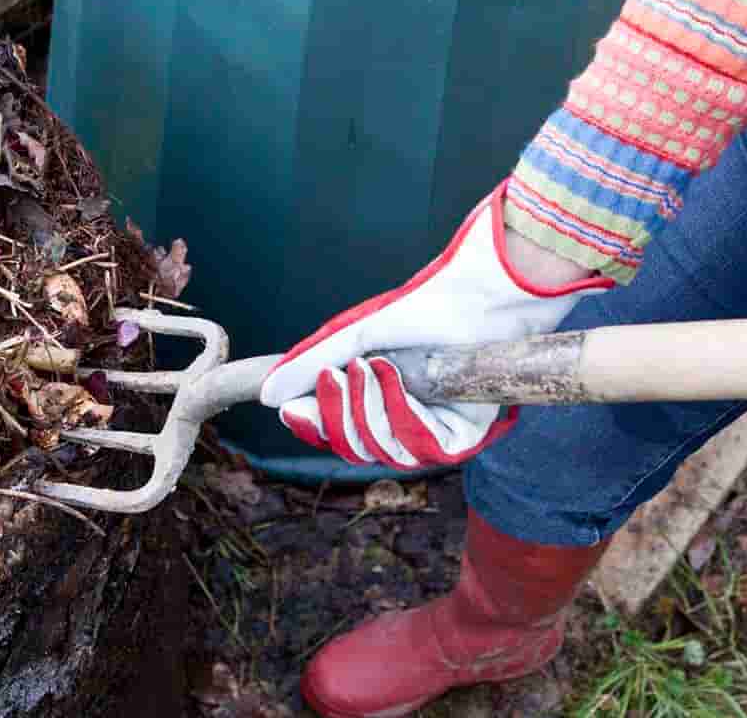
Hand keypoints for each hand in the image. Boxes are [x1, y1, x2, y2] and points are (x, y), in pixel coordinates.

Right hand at [259, 182, 610, 467]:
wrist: (479, 294)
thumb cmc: (424, 306)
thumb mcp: (356, 334)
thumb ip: (311, 364)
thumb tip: (267, 395)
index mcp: (380, 398)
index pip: (338, 431)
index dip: (313, 425)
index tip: (289, 409)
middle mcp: (406, 419)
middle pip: (355, 447)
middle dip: (338, 415)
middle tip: (337, 376)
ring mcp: (435, 429)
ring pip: (385, 451)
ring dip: (369, 409)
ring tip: (371, 367)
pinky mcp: (464, 435)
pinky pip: (421, 448)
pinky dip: (401, 412)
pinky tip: (396, 377)